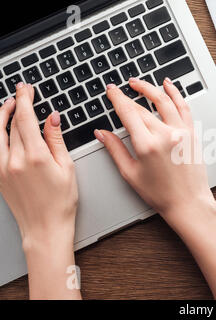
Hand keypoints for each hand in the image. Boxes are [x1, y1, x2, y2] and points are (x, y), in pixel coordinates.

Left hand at [0, 84, 77, 249]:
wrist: (45, 228)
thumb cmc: (60, 202)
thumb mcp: (66, 167)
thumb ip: (56, 140)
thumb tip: (52, 118)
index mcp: (34, 157)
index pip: (25, 119)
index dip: (24, 99)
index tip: (26, 88)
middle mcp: (14, 161)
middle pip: (11, 124)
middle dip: (16, 104)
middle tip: (22, 93)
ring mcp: (2, 169)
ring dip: (1, 116)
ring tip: (8, 106)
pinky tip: (2, 129)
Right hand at [95, 78, 215, 227]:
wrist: (188, 202)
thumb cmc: (161, 194)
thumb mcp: (131, 174)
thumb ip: (115, 150)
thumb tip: (102, 134)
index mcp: (147, 145)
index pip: (128, 113)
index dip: (117, 98)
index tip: (111, 90)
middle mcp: (165, 135)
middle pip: (143, 108)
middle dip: (128, 96)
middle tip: (119, 89)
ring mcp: (181, 132)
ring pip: (164, 101)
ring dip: (150, 88)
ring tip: (138, 83)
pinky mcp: (191, 133)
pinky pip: (183, 107)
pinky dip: (175, 94)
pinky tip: (168, 85)